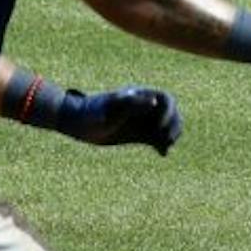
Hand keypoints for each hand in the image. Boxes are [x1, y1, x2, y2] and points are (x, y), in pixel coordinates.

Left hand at [60, 86, 183, 155]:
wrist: (77, 124)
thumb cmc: (92, 113)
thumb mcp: (112, 108)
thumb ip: (133, 104)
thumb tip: (154, 101)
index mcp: (139, 96)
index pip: (166, 99)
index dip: (169, 112)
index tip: (160, 126)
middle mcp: (144, 108)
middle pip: (171, 113)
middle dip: (173, 125)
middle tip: (166, 139)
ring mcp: (142, 121)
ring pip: (166, 126)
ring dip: (171, 135)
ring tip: (166, 146)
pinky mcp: (138, 134)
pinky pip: (157, 138)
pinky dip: (162, 145)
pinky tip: (162, 153)